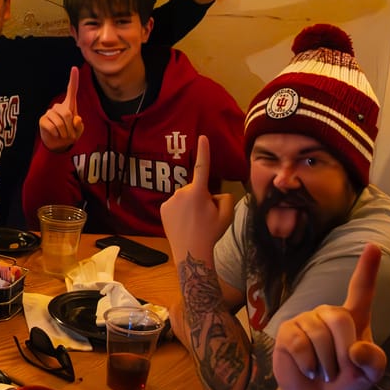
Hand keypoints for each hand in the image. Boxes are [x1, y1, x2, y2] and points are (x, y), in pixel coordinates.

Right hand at [37, 66, 85, 150]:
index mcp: (69, 106)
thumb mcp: (78, 131)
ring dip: (64, 133)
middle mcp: (58, 106)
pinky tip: (55, 134)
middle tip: (69, 135)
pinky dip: (56, 134)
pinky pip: (52, 127)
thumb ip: (79, 125)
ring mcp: (49, 112)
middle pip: (66, 113)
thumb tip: (75, 119)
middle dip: (70, 127)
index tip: (74, 68)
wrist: (58, 144)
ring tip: (63, 135)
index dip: (73, 79)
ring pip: (59, 122)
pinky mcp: (42, 120)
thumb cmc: (69, 134)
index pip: (72, 90)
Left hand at [159, 136, 235, 254]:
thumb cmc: (211, 233)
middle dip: (201, 197)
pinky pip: (175, 204)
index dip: (204, 151)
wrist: (191, 251)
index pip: (203, 167)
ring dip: (189, 205)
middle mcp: (182, 192)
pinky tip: (183, 223)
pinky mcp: (163, 208)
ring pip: (185, 197)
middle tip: (204, 217)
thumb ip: (224, 198)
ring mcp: (171, 200)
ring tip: (193, 223)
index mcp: (199, 192)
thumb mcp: (226, 215)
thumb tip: (215, 194)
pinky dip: (180, 211)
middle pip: (196, 189)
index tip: (202, 137)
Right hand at [271, 243, 387, 389]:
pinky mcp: (287, 331)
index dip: (368, 268)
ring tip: (323, 373)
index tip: (373, 246)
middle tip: (339, 371)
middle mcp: (328, 313)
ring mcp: (305, 319)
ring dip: (326, 363)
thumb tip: (356, 349)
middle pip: (340, 318)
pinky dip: (308, 364)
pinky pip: (299, 343)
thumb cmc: (345, 382)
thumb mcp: (369, 376)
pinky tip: (309, 371)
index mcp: (353, 318)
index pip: (361, 290)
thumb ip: (373, 361)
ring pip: (319, 334)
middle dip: (343, 351)